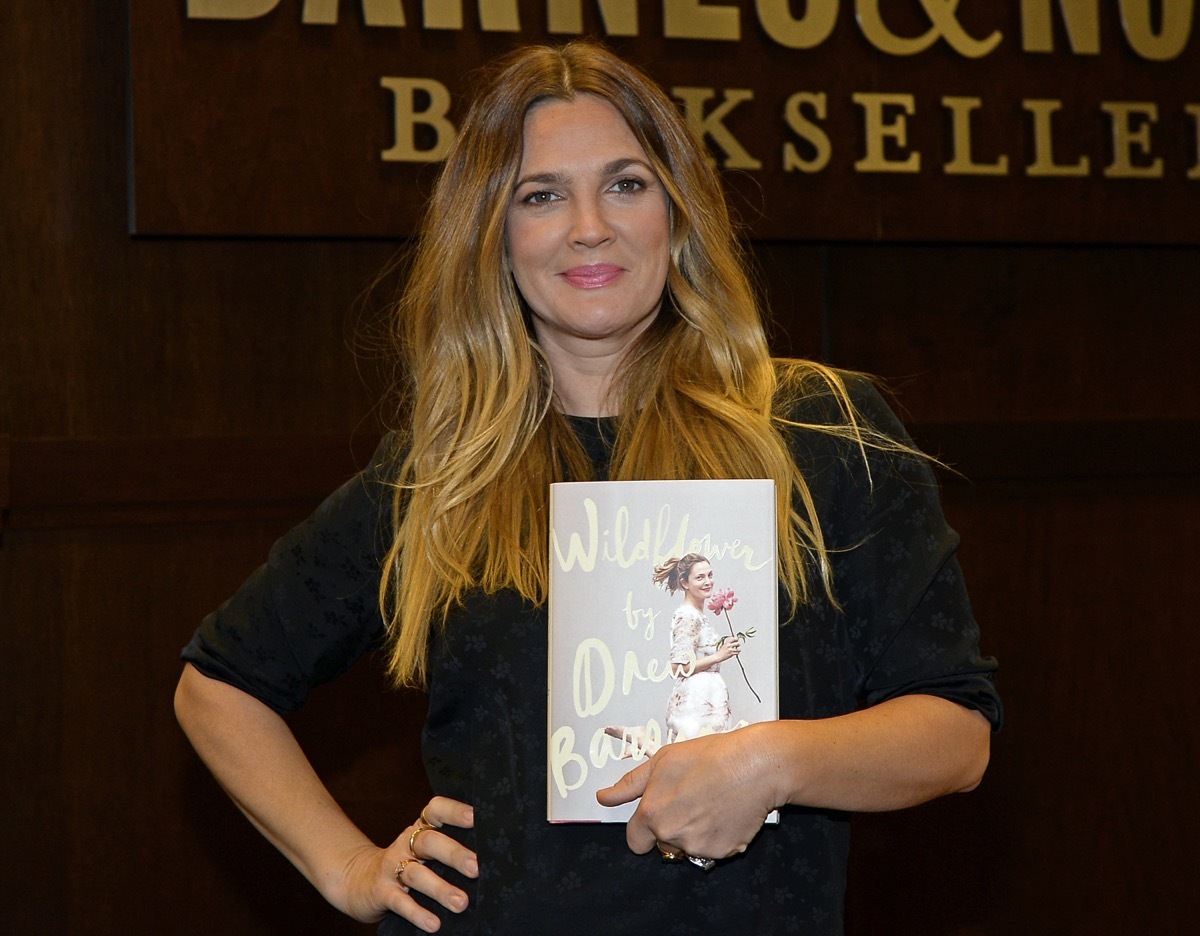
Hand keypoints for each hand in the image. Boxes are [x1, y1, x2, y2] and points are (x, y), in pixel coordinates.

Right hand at [333, 796, 476, 932]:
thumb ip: (447, 845)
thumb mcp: (422, 849)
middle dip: (453, 854)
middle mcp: (406, 844)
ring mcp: (391, 868)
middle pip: (429, 842)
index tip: (475, 817)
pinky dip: (417, 913)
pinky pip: (400, 902)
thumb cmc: (405, 863)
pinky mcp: (382, 892)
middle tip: (476, 868)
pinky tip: (434, 923)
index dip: (454, 811)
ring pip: (416, 875)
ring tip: (461, 903)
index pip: (435, 810)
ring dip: (440, 889)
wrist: (358, 880)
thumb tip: (492, 854)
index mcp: (419, 829)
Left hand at [595, 725, 776, 861]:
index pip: (635, 841)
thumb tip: (604, 798)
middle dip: (672, 827)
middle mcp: (670, 835)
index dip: (645, 828)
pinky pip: (714, 850)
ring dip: (696, 832)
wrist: (754, 764)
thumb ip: (630, 784)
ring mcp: (697, 847)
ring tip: (712, 802)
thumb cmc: (709, 756)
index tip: (658, 815)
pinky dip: (719, 836)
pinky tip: (727, 813)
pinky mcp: (723, 853)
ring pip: (688, 847)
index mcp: (651, 813)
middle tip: (692, 799)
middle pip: (663, 843)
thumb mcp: (662, 761)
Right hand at [715, 637, 741, 662]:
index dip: (737, 639)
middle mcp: (729, 646)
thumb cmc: (721, 651)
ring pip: (738, 649)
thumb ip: (729, 643)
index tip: (737, 640)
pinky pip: (737, 653)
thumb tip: (734, 642)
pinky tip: (736, 652)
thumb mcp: (724, 645)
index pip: (734, 639)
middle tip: (737, 646)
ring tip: (737, 650)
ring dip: (738, 649)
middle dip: (738, 644)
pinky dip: (737, 653)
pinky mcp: (731, 654)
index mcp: (727, 643)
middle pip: (738, 643)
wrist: (718, 656)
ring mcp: (730, 650)